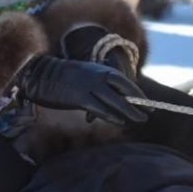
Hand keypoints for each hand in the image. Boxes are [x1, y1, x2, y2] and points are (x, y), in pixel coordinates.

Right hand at [14, 55, 147, 124]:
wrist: (43, 76)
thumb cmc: (65, 79)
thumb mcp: (86, 77)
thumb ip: (101, 85)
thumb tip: (117, 100)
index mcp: (99, 70)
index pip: (124, 81)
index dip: (137, 92)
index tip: (148, 103)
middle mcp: (96, 77)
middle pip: (122, 92)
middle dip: (137, 103)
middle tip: (149, 114)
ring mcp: (89, 87)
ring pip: (114, 101)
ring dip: (128, 112)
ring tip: (139, 119)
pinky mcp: (80, 98)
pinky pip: (100, 108)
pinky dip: (111, 115)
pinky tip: (120, 121)